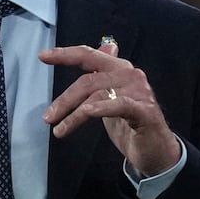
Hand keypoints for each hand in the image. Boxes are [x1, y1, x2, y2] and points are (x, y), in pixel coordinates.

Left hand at [40, 39, 180, 176]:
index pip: (89, 55)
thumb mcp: (110, 99)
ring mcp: (139, 92)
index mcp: (119, 69)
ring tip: (59, 130)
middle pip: (88, 80)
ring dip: (74, 115)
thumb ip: (102, 77)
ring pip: (98, 95)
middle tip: (48, 117)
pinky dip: (101, 108)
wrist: (156, 152)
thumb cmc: (130, 125)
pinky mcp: (145, 110)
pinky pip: (119, 105)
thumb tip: (105, 47)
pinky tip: (86, 113)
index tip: (42, 56)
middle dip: (64, 99)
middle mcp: (130, 75)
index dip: (65, 54)